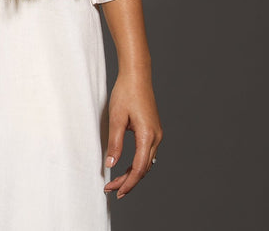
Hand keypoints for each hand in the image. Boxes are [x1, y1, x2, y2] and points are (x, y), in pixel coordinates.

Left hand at [103, 71, 162, 199]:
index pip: (139, 168)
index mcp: (148, 136)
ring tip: (117, 181)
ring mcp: (157, 133)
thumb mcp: (116, 117)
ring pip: (146, 162)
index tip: (116, 191)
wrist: (137, 75)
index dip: (127, 183)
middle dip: (128, 181)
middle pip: (143, 168)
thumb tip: (111, 164)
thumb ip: (115, 142)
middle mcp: (156, 137)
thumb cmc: (126, 93)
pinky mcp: (154, 130)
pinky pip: (147, 153)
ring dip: (133, 173)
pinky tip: (127, 166)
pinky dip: (137, 163)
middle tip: (111, 189)